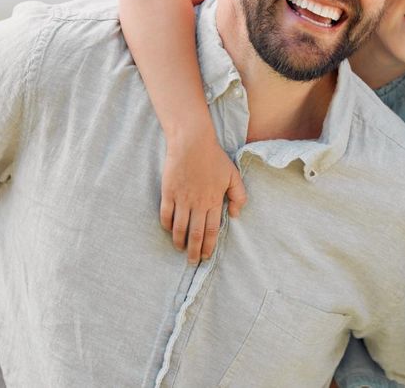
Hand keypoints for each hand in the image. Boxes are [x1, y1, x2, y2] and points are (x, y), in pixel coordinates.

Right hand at [159, 134, 247, 263]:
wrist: (192, 143)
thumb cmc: (214, 158)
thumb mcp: (233, 175)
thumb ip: (239, 196)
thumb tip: (236, 214)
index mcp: (214, 201)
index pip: (212, 230)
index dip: (209, 245)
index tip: (207, 256)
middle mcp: (197, 203)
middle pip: (196, 234)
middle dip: (195, 250)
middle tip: (193, 262)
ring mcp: (181, 199)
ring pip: (180, 227)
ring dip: (180, 241)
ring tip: (180, 249)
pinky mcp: (168, 192)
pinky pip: (166, 215)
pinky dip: (167, 225)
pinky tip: (169, 231)